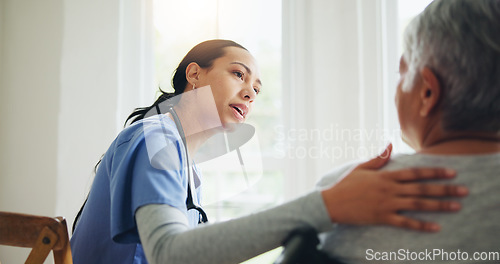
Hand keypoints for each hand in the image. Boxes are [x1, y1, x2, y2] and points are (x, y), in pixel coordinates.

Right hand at [320, 143, 467, 231]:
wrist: (331, 203)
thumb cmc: (345, 184)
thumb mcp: (361, 168)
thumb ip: (378, 158)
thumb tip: (390, 144)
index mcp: (386, 176)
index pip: (415, 173)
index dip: (435, 172)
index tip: (452, 172)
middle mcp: (389, 189)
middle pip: (422, 189)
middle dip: (445, 189)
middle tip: (464, 190)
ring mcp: (386, 204)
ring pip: (418, 205)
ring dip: (439, 206)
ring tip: (456, 206)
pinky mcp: (382, 217)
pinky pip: (405, 222)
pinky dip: (421, 225)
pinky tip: (435, 227)